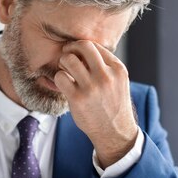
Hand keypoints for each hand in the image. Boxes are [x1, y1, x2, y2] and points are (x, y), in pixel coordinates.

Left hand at [54, 41, 138, 167]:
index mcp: (117, 69)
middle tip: (67, 55)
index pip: (95, 45)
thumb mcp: (118, 81)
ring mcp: (92, 87)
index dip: (82, 47)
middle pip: (83, 46)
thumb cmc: (113, 104)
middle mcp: (106, 76)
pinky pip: (60, 77)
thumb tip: (82, 48)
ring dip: (63, 63)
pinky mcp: (78, 98)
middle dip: (71, 48)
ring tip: (66, 71)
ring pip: (69, 60)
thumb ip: (105, 65)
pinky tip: (64, 85)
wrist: (114, 132)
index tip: (76, 53)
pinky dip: (59, 78)